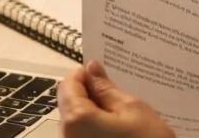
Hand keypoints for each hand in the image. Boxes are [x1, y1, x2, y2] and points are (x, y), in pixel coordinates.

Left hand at [58, 60, 174, 137]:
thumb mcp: (132, 109)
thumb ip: (107, 88)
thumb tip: (92, 69)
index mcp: (76, 119)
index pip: (68, 84)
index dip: (86, 75)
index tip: (105, 75)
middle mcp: (66, 137)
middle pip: (69, 104)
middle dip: (90, 95)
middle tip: (119, 96)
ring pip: (75, 122)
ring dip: (94, 114)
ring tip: (122, 117)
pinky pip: (82, 137)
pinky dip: (95, 130)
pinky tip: (118, 132)